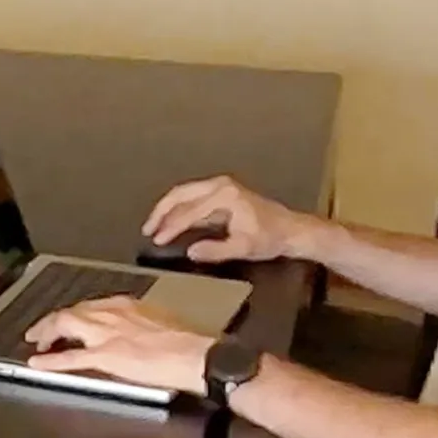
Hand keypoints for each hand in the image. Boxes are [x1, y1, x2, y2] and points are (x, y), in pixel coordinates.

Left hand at [24, 296, 212, 391]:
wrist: (195, 355)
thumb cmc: (187, 343)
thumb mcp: (160, 322)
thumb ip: (141, 324)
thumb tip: (134, 334)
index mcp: (127, 305)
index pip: (91, 306)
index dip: (74, 313)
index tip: (67, 319)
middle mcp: (112, 313)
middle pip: (72, 311)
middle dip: (52, 321)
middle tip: (41, 331)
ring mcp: (106, 334)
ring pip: (65, 325)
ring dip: (47, 333)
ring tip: (36, 341)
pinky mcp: (105, 355)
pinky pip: (70, 358)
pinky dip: (51, 361)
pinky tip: (37, 363)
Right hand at [144, 175, 311, 262]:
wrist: (290, 230)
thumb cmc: (270, 238)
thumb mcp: (243, 248)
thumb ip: (215, 250)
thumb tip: (191, 252)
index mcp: (225, 196)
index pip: (190, 212)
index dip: (171, 227)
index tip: (157, 240)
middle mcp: (220, 185)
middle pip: (180, 194)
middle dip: (161, 212)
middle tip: (147, 229)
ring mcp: (221, 187)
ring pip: (184, 193)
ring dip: (167, 209)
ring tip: (154, 226)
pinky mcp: (221, 192)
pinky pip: (193, 197)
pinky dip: (179, 208)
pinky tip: (172, 222)